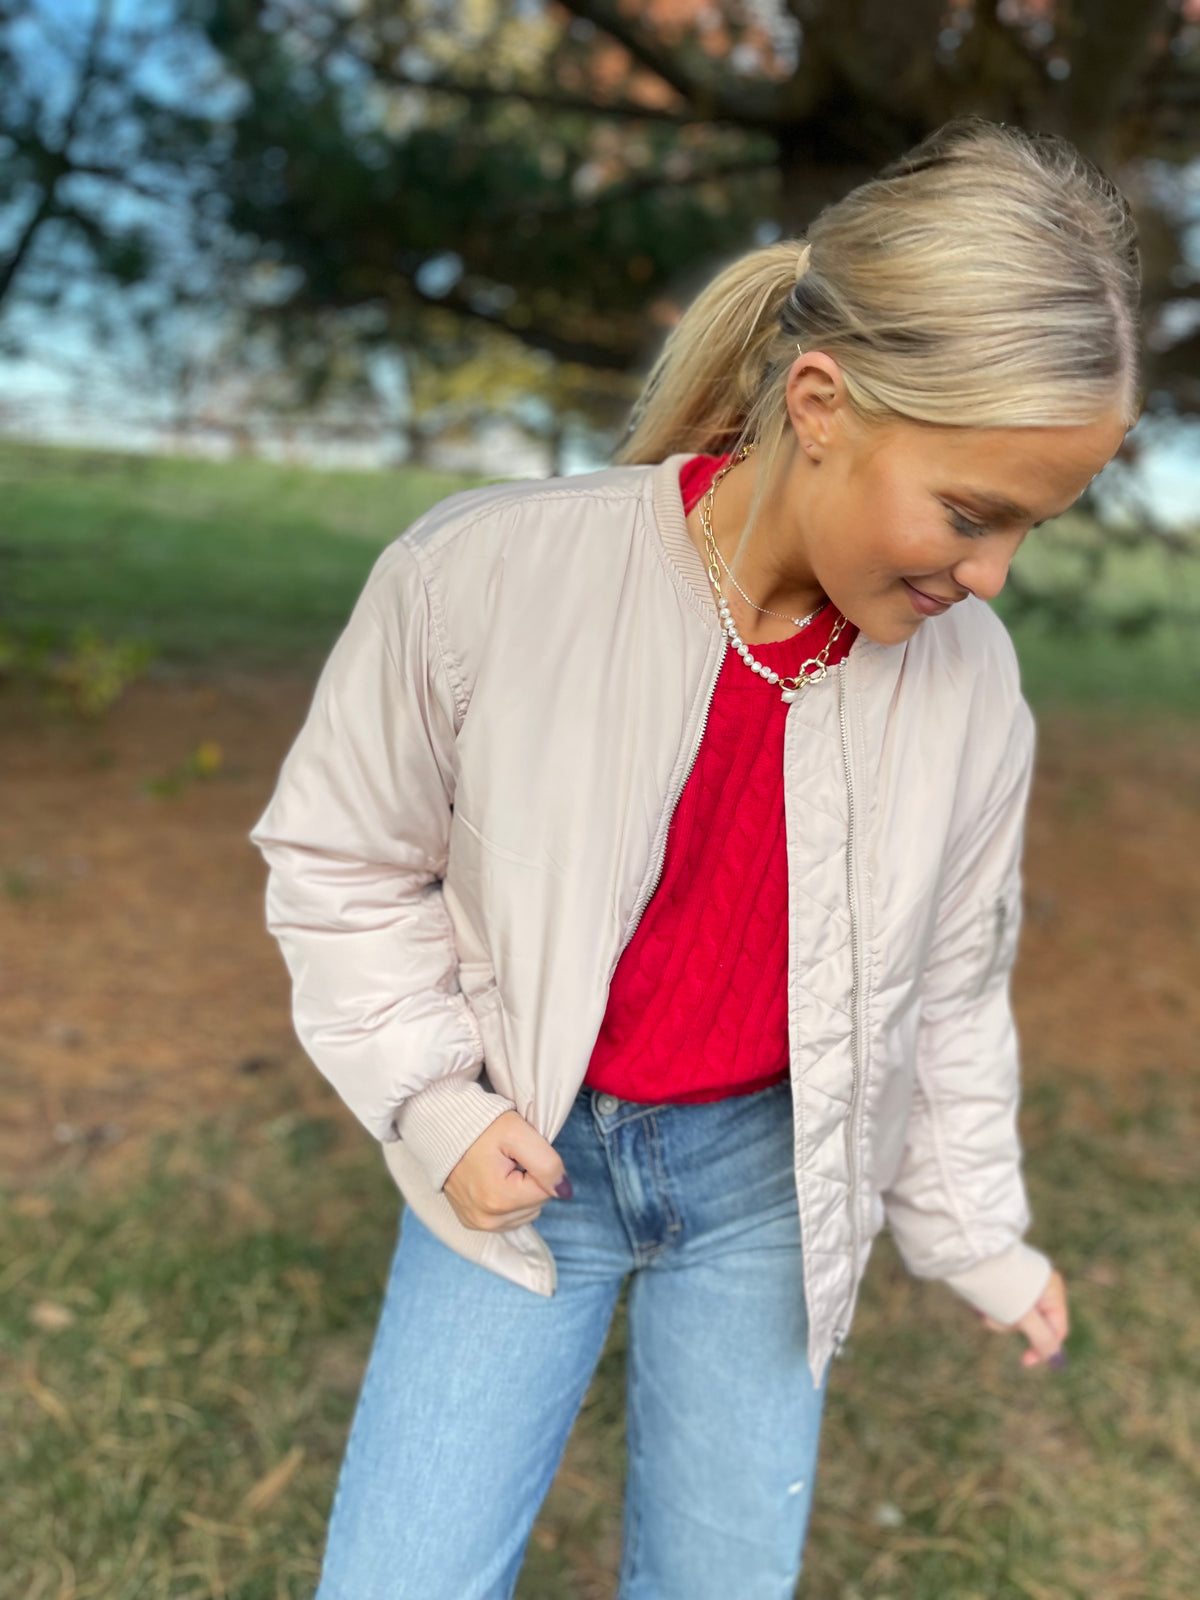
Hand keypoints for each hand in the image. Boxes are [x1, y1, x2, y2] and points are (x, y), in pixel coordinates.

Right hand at [443, 1110, 571, 1231]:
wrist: (441, 1127)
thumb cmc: (480, 1126)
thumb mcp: (518, 1133)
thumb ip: (547, 1162)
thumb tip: (564, 1191)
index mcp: (500, 1200)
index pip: (547, 1190)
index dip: (538, 1166)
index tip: (517, 1152)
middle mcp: (488, 1220)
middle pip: (536, 1203)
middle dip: (529, 1180)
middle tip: (507, 1158)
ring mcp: (477, 1223)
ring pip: (525, 1212)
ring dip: (519, 1191)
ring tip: (498, 1167)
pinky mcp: (471, 1222)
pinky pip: (507, 1218)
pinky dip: (506, 1200)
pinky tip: (492, 1180)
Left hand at [981, 1269, 1068, 1368]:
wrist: (972, 1253)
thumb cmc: (1001, 1283)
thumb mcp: (1024, 1315)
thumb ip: (1041, 1337)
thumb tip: (1052, 1355)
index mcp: (1053, 1291)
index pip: (1057, 1329)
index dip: (1044, 1348)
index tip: (1025, 1360)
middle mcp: (1040, 1288)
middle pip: (1033, 1325)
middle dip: (1011, 1324)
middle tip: (994, 1315)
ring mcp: (1022, 1287)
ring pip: (1014, 1318)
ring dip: (997, 1317)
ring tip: (984, 1305)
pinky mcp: (1005, 1285)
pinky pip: (1002, 1308)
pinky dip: (992, 1309)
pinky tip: (980, 1302)